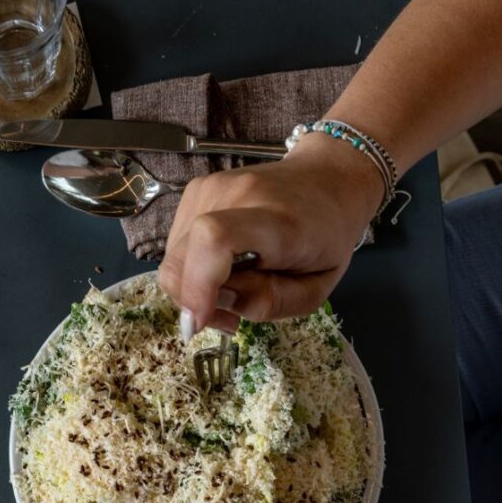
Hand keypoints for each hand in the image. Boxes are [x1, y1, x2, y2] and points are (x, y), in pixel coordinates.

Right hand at [157, 135, 384, 335]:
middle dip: (193, 302)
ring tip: (233, 291)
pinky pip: (178, 243)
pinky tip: (224, 268)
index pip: (216, 239)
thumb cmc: (326, 239)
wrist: (326, 181)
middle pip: (182, 256)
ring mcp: (212, 188)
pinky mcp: (197, 189)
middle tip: (228, 319)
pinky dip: (193, 267)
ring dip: (193, 287)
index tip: (200, 321)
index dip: (197, 284)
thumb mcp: (316, 287)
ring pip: (174, 256)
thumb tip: (220, 302)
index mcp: (278, 222)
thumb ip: (272, 301)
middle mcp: (237, 196)